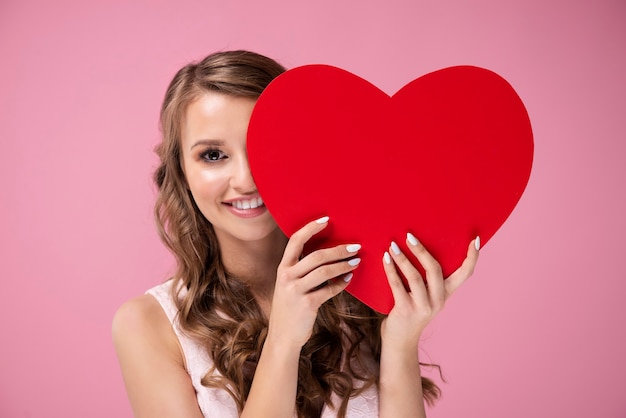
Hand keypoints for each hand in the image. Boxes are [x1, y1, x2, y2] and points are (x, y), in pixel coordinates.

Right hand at [267, 216, 360, 348]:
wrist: (283, 336)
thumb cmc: (290, 308)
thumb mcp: (288, 285)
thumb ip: (300, 270)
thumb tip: (326, 254)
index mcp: (283, 268)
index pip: (295, 240)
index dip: (310, 228)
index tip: (327, 219)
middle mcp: (286, 276)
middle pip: (316, 256)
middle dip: (338, 250)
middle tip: (355, 247)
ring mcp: (296, 290)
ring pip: (325, 272)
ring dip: (343, 266)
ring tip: (357, 262)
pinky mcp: (307, 304)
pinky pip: (329, 290)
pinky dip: (341, 284)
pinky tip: (349, 280)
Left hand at [381, 234, 479, 349]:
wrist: (400, 340)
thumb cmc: (411, 310)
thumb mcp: (426, 295)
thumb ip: (427, 279)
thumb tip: (418, 247)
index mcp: (446, 293)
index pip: (465, 274)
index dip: (472, 257)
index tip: (475, 239)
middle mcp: (438, 301)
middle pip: (435, 270)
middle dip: (422, 251)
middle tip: (409, 236)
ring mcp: (423, 307)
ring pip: (415, 277)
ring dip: (403, 259)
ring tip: (393, 246)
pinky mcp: (406, 311)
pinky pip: (397, 286)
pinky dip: (391, 270)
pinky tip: (386, 259)